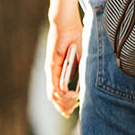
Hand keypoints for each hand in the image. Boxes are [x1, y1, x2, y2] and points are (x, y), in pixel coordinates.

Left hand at [46, 0, 83, 116]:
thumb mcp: (82, 57)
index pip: (58, 93)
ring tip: (73, 103)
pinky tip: (70, 96)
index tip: (72, 110)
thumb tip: (83, 87)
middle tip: (71, 111)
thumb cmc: (75, 36)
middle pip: (54, 97)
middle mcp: (53, 72)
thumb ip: (81, 71)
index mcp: (60, 71)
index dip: (64, 104)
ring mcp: (51, 69)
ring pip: (53, 94)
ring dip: (63, 102)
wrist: (67, 23)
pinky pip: (54, 84)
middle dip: (63, 107)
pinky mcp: (52, 65)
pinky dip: (62, 93)